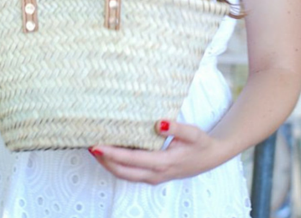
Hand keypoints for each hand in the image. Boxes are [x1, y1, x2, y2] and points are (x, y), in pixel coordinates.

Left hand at [88, 120, 222, 184]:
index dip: (112, 153)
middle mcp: (156, 173)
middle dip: (104, 160)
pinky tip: (108, 153)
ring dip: (108, 164)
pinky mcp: (153, 175)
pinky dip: (116, 165)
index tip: (96, 145)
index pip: (131, 159)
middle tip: (87, 145)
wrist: (212, 157)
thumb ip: (177, 129)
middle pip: (122, 171)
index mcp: (163, 162)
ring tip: (93, 148)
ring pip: (124, 174)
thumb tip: (159, 123)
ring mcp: (153, 176)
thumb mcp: (193, 133)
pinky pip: (130, 173)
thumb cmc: (201, 143)